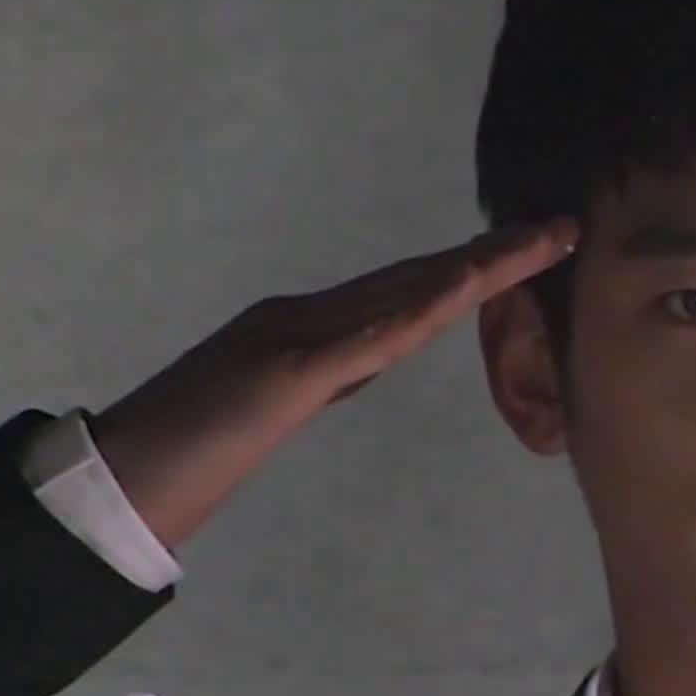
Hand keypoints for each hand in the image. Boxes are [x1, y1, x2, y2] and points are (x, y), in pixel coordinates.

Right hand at [88, 220, 579, 551]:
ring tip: (534, 246)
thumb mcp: (279, 397)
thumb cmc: (195, 438)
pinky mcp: (291, 368)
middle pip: (422, 282)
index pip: (414, 295)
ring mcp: (304, 338)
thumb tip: (368, 351)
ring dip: (475, 271)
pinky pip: (366, 336)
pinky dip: (416, 310)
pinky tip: (460, 290)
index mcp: (323, 332)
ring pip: (405, 295)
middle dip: (495, 258)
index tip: (534, 251)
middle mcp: (318, 319)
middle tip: (561, 229)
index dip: (476, 271)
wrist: (134, 467)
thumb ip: (324, 368)